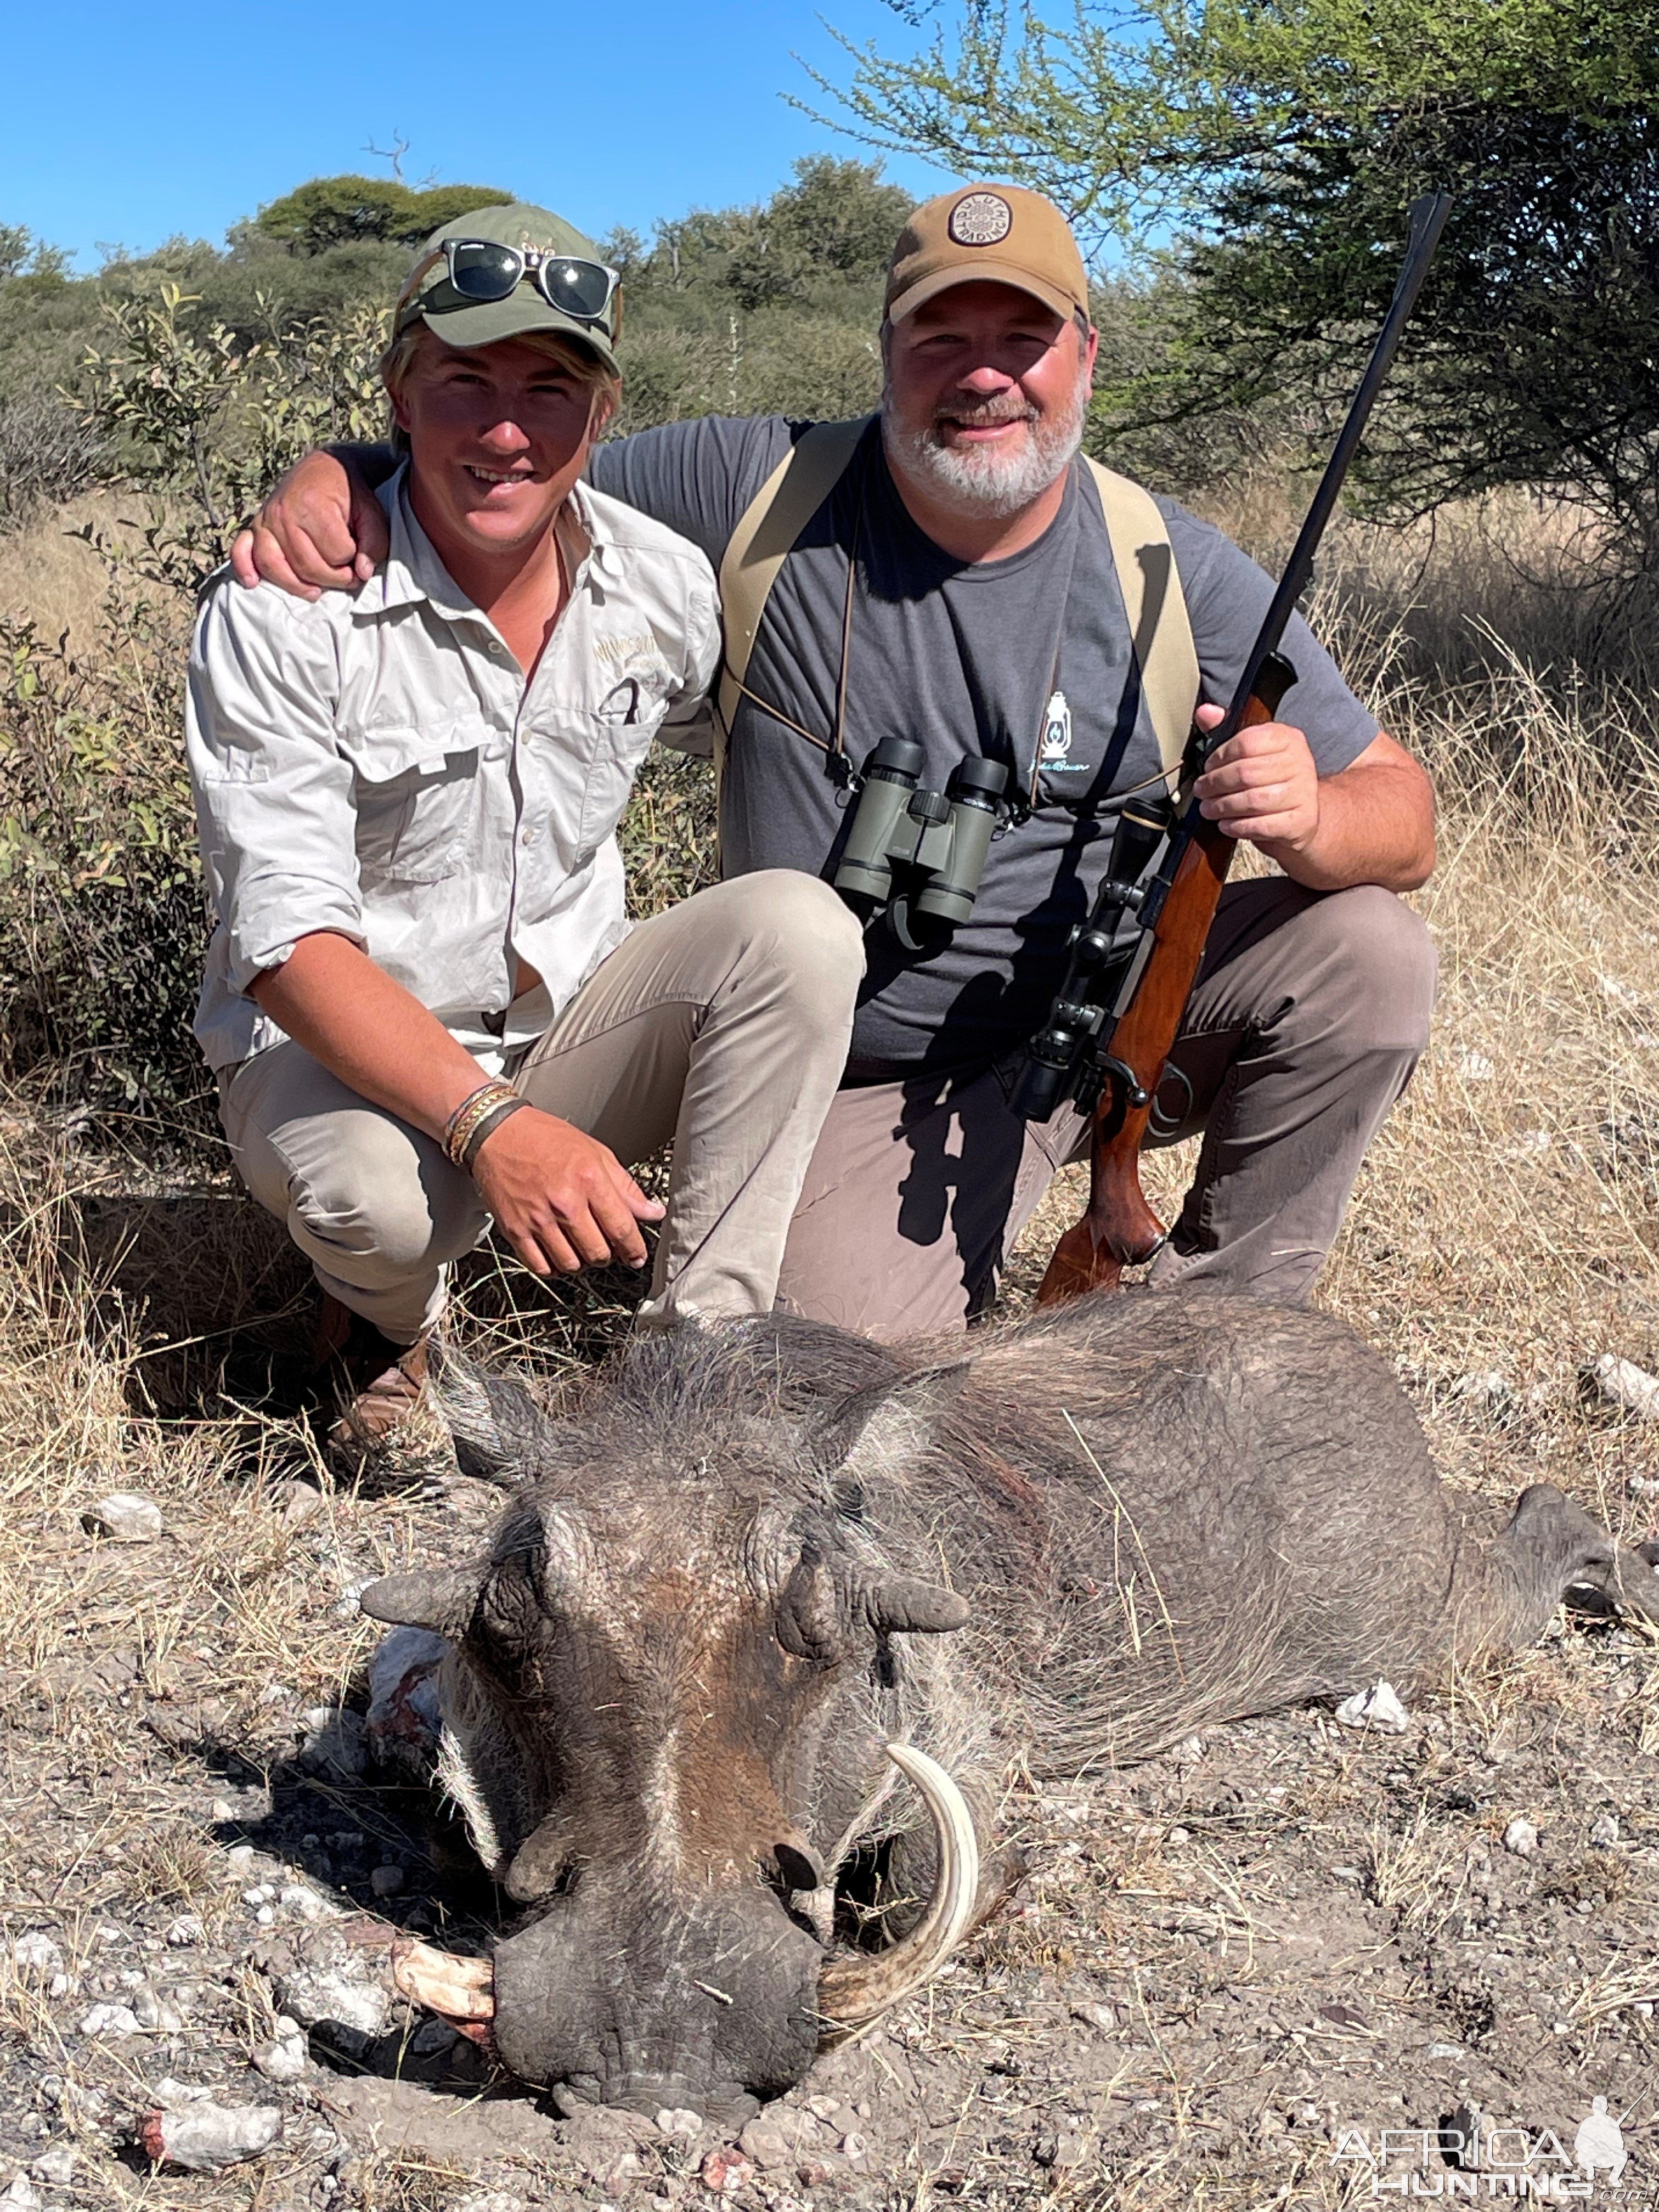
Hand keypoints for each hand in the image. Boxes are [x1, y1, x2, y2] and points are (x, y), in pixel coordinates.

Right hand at [230, 450, 389, 598]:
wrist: (325, 467)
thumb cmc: (350, 493)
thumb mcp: (372, 513)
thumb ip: (374, 543)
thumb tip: (363, 572)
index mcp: (315, 506)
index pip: (336, 554)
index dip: (351, 562)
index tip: (357, 558)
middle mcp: (284, 513)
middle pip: (307, 565)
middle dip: (332, 579)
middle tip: (345, 577)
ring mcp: (266, 520)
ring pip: (275, 566)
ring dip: (297, 585)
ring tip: (315, 592)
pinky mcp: (255, 526)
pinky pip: (241, 551)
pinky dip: (245, 568)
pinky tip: (254, 583)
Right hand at [468, 1106, 665, 1274]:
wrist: (497, 1133)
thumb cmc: (546, 1138)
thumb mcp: (595, 1152)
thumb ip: (625, 1187)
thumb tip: (653, 1212)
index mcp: (589, 1179)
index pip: (622, 1228)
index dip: (634, 1249)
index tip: (637, 1256)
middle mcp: (565, 1202)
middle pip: (598, 1252)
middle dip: (609, 1256)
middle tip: (607, 1248)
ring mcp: (538, 1219)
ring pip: (571, 1264)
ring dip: (582, 1263)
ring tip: (581, 1248)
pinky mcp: (515, 1230)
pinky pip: (540, 1267)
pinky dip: (554, 1268)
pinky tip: (558, 1254)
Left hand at [1192, 704, 1320, 855]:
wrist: (1303, 812)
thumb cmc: (1270, 778)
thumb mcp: (1251, 750)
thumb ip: (1224, 729)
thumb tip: (1205, 712)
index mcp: (1287, 738)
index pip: (1247, 743)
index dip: (1220, 757)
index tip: (1207, 768)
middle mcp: (1300, 762)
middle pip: (1246, 773)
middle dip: (1215, 785)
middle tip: (1201, 792)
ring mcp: (1304, 793)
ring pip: (1253, 801)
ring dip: (1222, 807)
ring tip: (1208, 809)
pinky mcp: (1302, 821)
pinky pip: (1262, 825)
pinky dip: (1238, 826)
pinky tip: (1225, 824)